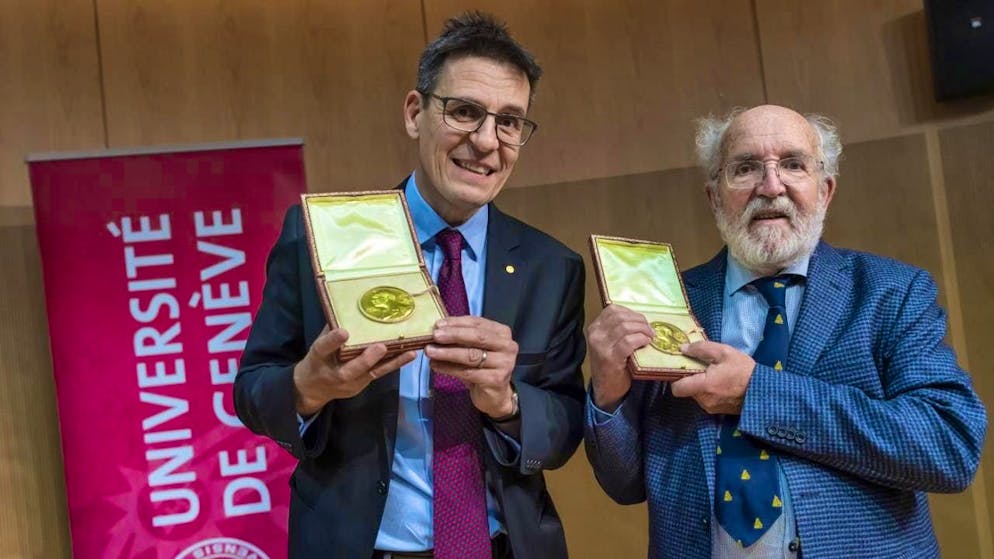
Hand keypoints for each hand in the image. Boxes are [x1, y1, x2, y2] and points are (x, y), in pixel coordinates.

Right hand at [292, 326, 416, 415]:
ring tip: (410, 353)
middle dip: (367, 359)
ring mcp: (351, 383)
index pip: (324, 348)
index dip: (333, 340)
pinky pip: (380, 373)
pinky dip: (395, 364)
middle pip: (351, 369)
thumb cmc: (317, 360)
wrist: (313, 389)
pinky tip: (409, 355)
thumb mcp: (317, 344)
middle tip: (381, 347)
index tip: (343, 332)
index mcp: (318, 358)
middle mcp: (335, 374)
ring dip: (393, 362)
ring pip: (372, 373)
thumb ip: (331, 329)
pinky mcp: (363, 384)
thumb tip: (347, 307)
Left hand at [425, 316, 517, 418]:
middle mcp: (507, 346)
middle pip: (477, 337)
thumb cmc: (482, 367)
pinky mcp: (496, 380)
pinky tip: (436, 366)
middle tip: (434, 335)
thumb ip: (462, 337)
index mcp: (502, 333)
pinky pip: (468, 372)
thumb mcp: (475, 348)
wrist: (495, 395)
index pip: (477, 322)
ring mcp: (504, 363)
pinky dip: (449, 368)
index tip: (438, 324)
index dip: (457, 323)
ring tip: (430, 351)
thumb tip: (436, 329)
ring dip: (447, 352)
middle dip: (453, 335)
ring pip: (471, 355)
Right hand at [586, 304, 653, 411]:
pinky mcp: (610, 357)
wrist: (606, 388)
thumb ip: (619, 329)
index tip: (642, 321)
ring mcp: (601, 346)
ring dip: (643, 330)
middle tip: (650, 330)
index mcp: (595, 327)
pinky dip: (641, 339)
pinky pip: (628, 341)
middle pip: (621, 317)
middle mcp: (595, 334)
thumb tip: (640, 319)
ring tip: (650, 337)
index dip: (631, 313)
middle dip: (640, 321)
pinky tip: (647, 342)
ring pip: (626, 327)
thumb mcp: (610, 342)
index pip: (613, 310)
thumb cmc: (612, 364)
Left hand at [669, 341, 755, 413]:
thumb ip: (701, 349)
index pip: (676, 388)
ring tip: (716, 374)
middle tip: (704, 368)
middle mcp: (704, 401)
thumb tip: (682, 349)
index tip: (684, 368)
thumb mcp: (724, 352)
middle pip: (687, 390)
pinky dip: (710, 392)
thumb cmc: (743, 370)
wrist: (764, 390)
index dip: (676, 378)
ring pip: (697, 395)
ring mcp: (711, 408)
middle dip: (692, 379)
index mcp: (703, 386)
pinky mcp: (718, 411)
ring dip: (701, 385)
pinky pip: (707, 400)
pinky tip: (721, 384)